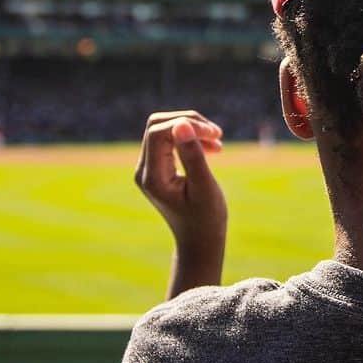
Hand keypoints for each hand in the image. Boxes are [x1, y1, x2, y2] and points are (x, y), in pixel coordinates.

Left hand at [135, 110, 225, 257]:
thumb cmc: (206, 219)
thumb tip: (182, 123)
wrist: (199, 241)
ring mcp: (148, 169)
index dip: (186, 124)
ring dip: (192, 129)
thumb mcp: (204, 187)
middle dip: (188, 122)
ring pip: (164, 129)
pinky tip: (212, 148)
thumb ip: (192, 155)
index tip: (215, 134)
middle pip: (157, 126)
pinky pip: (169, 140)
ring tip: (218, 142)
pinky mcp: (158, 168)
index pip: (158, 133)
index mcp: (152, 177)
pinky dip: (190, 138)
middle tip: (217, 134)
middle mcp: (144, 171)